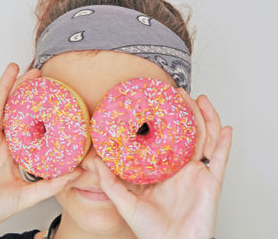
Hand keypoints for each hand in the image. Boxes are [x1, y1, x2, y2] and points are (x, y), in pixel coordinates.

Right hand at [0, 63, 80, 238]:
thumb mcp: (30, 194)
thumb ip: (53, 183)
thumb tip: (78, 173)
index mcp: (11, 150)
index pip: (25, 121)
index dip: (35, 106)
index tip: (49, 91)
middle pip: (10, 108)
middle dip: (21, 89)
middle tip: (35, 73)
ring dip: (3, 87)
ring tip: (14, 69)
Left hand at [93, 88, 232, 238]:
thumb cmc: (150, 230)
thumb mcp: (124, 201)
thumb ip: (109, 181)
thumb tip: (93, 161)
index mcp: (162, 170)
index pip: (164, 139)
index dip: (162, 121)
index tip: (155, 102)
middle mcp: (180, 168)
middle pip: (186, 133)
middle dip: (184, 111)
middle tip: (177, 93)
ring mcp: (197, 173)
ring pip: (204, 139)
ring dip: (204, 118)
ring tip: (200, 100)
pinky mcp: (211, 182)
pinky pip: (221, 159)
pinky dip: (225, 143)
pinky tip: (226, 128)